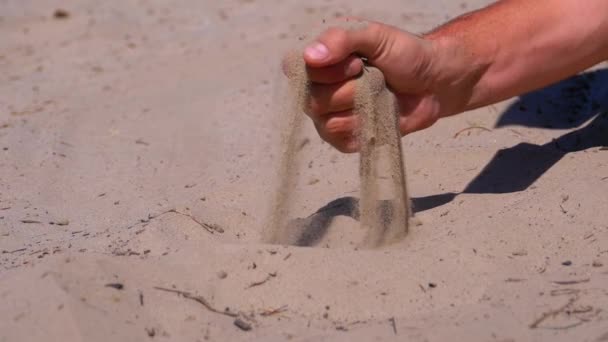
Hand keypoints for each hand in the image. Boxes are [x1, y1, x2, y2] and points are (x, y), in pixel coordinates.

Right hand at [295, 20, 474, 151]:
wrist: (434, 82)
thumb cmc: (404, 54)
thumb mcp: (375, 35)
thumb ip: (341, 39)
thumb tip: (309, 56)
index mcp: (319, 61)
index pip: (295, 70)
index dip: (325, 71)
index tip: (356, 63)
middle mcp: (318, 90)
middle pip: (313, 101)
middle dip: (350, 90)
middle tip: (374, 77)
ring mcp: (329, 117)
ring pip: (328, 123)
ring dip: (362, 108)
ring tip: (380, 95)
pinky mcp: (345, 139)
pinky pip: (343, 140)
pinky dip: (367, 126)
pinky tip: (380, 113)